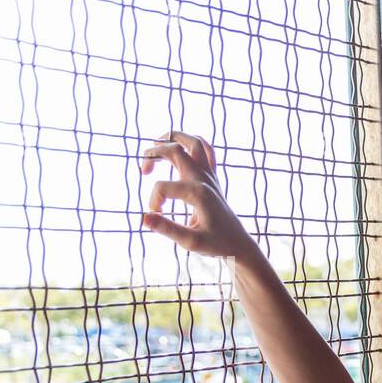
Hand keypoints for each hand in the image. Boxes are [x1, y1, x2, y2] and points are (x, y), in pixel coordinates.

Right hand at [138, 130, 258, 261]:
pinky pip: (206, 150)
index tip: (156, 215)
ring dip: (172, 138)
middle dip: (154, 154)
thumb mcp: (191, 242)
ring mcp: (210, 176)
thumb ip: (167, 229)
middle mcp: (204, 179)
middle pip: (175, 149)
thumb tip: (143, 218)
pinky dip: (191, 143)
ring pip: (193, 142)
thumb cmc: (217, 245)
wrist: (238, 244)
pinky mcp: (213, 178)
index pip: (163, 187)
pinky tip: (178, 149)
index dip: (153, 200)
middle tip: (144, 171)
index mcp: (198, 193)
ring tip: (155, 146)